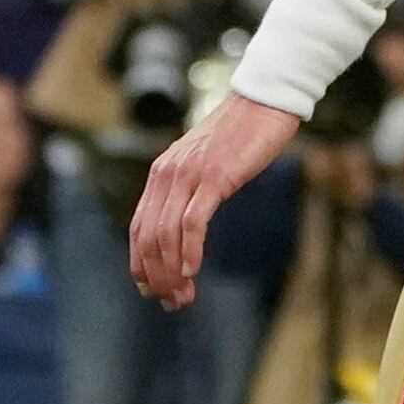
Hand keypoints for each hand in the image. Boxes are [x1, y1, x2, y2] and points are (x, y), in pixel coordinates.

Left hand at [126, 90, 297, 304]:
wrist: (265, 101)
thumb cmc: (242, 136)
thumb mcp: (206, 164)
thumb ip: (191, 189)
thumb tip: (187, 224)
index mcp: (162, 173)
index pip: (138, 228)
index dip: (140, 264)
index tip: (153, 290)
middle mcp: (167, 174)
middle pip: (148, 238)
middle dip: (156, 276)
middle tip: (172, 302)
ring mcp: (188, 175)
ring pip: (167, 234)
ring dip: (172, 272)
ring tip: (183, 296)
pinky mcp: (213, 177)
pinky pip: (193, 221)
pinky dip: (189, 250)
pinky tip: (193, 271)